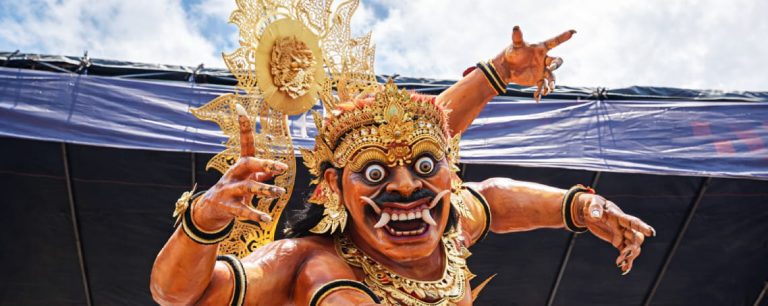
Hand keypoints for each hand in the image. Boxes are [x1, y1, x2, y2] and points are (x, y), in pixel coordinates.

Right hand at [192, 104, 287, 230]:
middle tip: (281, 168)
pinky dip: (254, 215)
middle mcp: (233, 174)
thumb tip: (274, 169)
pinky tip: (266, 218)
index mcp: (240, 165)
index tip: (240, 107)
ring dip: (264, 190)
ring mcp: (228, 191)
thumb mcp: (247, 180)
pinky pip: (242, 211)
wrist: (209, 211)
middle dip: (264, 164)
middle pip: (247, 164)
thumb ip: (260, 175)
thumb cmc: (233, 191)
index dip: (243, 125)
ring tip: (280, 193)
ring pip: (246, 188)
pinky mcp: (227, 207)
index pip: (244, 142)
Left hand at [493, 26, 575, 101]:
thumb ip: (517, 38)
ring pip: (552, 76)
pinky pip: (542, 86)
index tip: (573, 32)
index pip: (554, 42)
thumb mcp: (515, 46)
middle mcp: (544, 59)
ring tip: (548, 89)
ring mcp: (542, 70)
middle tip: (551, 67)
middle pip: (557, 61)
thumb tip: (516, 27)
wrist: (506, 68)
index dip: (563, 37)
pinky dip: (540, 92)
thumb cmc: (511, 54)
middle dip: (557, 64)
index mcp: (541, 49)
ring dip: (552, 83)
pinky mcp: (537, 79)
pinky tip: (537, 98)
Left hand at [575, 193, 655, 274]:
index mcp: (619, 216)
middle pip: (636, 237)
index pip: (633, 222)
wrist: (589, 211)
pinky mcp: (617, 241)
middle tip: (624, 255)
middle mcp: (623, 226)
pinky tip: (624, 270)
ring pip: (632, 246)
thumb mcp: (590, 204)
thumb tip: (596, 215)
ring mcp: (621, 235)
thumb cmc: (591, 204)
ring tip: (620, 264)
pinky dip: (625, 261)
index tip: (651, 233)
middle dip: (633, 247)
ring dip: (630, 256)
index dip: (642, 227)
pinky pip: (624, 252)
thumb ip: (594, 209)